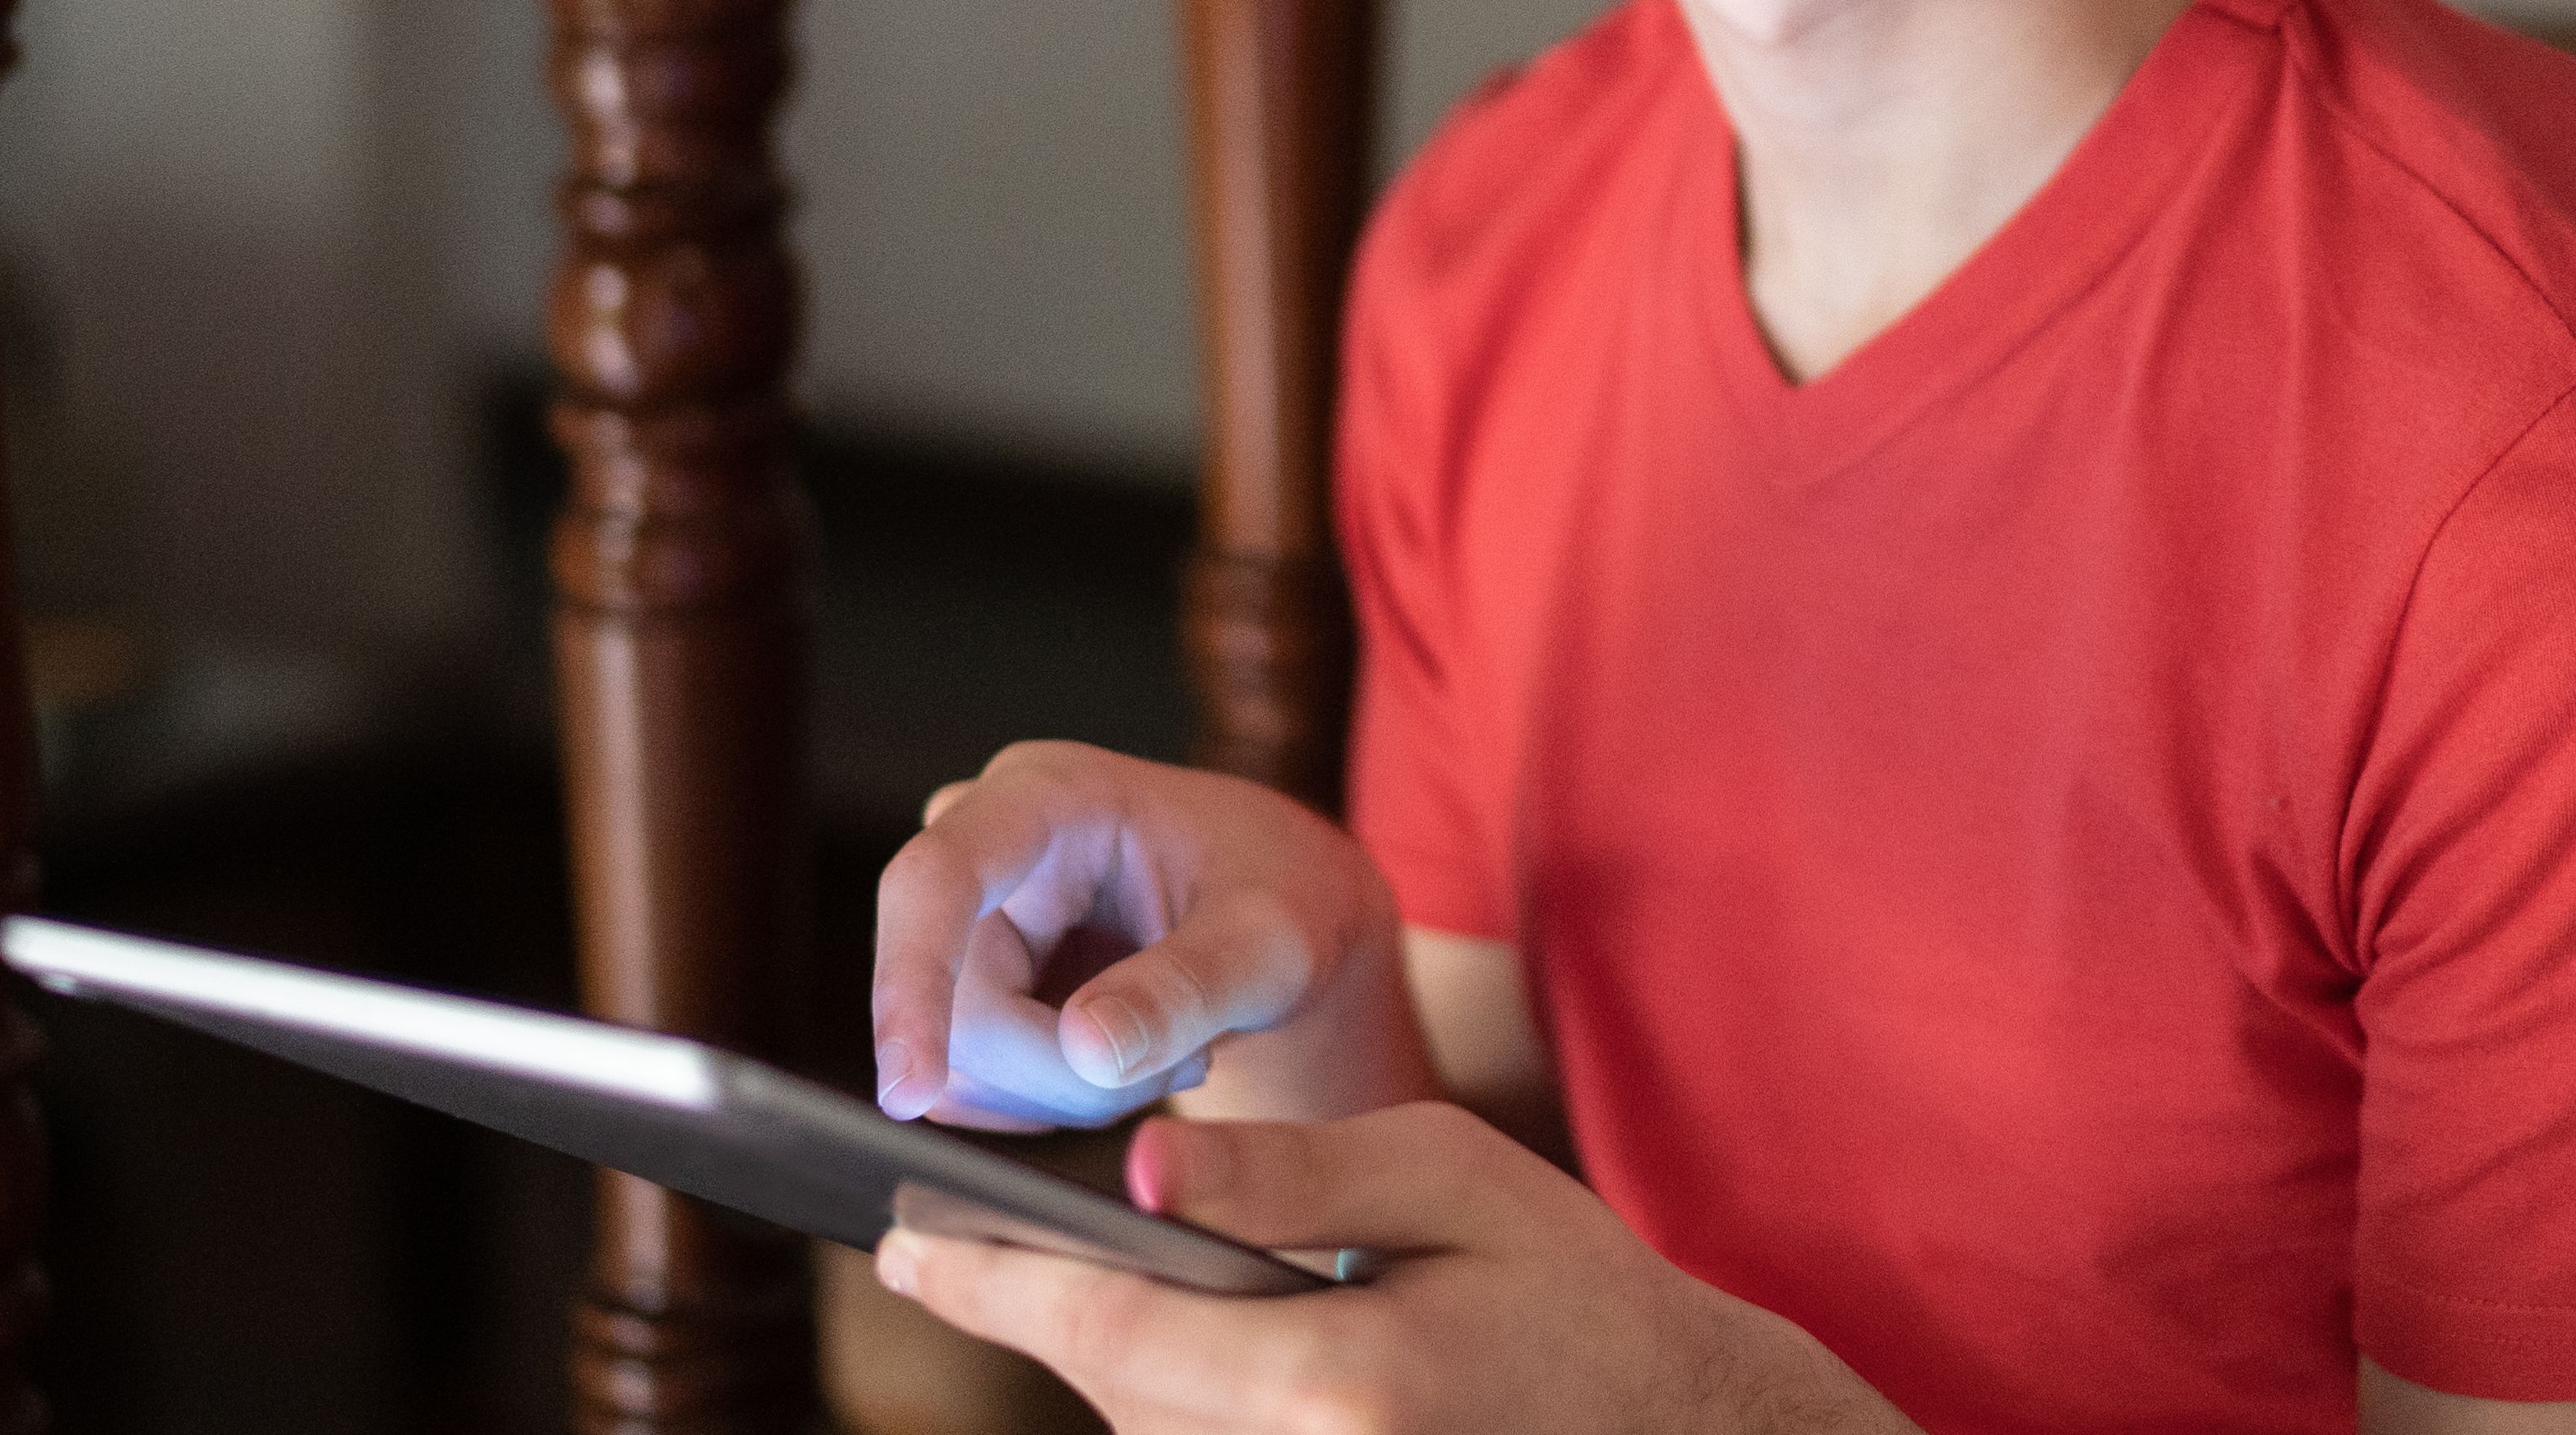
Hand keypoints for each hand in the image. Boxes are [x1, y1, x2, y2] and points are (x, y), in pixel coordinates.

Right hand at [869, 741, 1425, 1128]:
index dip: (909, 982)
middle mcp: (988, 843)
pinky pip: (974, 1085)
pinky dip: (1053, 1104)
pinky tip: (1131, 1065)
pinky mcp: (972, 982)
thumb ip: (1188, 989)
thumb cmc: (1286, 898)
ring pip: (959, 1059)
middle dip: (1060, 1074)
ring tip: (1172, 1051)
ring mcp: (970, 917)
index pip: (936, 878)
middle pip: (957, 1000)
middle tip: (1183, 1066)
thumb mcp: (1272, 941)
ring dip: (1065, 1094)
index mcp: (1052, 794)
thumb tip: (1085, 1049)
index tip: (907, 1092)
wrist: (1288, 915)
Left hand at [877, 1104, 1913, 1434]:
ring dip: (1090, 1352)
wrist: (1676, 1426)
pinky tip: (1140, 1332)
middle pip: (1108, 1388)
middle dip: (1023, 1310)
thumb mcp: (1448, 1176)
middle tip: (922, 1243)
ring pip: (1141, 1429)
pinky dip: (1154, 1393)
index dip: (993, 1283)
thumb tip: (1139, 1167)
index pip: (1117, 1328)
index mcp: (1338, 1379)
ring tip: (1010, 1272)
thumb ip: (1289, 1171)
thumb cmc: (1573, 1285)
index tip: (898, 1243)